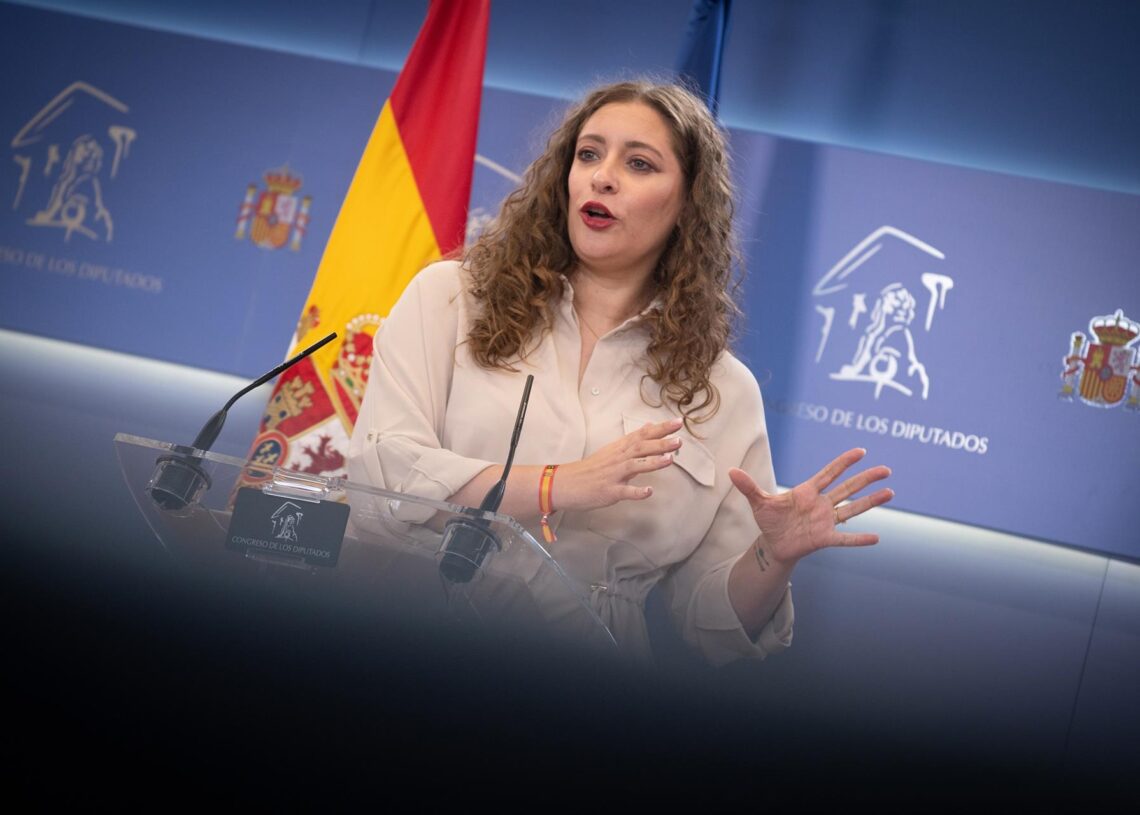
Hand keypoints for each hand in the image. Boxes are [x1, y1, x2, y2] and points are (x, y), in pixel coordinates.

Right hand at [555, 417, 683, 510]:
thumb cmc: (591, 468)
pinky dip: (637, 491)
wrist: (566, 483)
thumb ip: (633, 439)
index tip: (678, 422)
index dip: (660, 428)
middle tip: (679, 440)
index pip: (642, 434)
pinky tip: (649, 491)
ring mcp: (613, 475)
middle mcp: (618, 459)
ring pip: (634, 466)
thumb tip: (650, 426)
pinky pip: (624, 491)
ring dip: (652, 462)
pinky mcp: (609, 491)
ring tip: (670, 459)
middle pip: (640, 447)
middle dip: (660, 443)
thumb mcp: (612, 449)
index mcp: (619, 448)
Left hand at [728, 448, 892, 566]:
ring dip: (870, 502)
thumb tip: (730, 471)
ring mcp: (826, 521)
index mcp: (808, 491)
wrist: (773, 544)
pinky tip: (876, 538)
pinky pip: (845, 538)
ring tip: (890, 493)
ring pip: (852, 510)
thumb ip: (749, 487)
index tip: (861, 451)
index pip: (829, 473)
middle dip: (866, 479)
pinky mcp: (825, 538)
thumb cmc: (770, 520)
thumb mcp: (758, 502)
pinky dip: (859, 539)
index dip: (844, 463)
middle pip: (848, 488)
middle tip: (886, 470)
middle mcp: (822, 504)